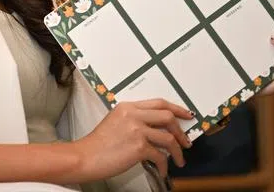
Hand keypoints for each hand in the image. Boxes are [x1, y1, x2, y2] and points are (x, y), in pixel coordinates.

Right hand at [74, 99, 193, 181]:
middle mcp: (133, 115)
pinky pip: (160, 156)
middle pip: (167, 116)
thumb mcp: (115, 121)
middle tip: (186, 141)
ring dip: (178, 151)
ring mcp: (136, 131)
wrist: (86, 156)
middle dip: (181, 131)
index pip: (159, 103)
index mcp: (128, 107)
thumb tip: (158, 129)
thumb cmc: (99, 144)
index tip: (187, 115)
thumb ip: (134, 119)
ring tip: (179, 160)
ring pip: (169, 138)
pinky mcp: (138, 147)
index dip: (177, 108)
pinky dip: (164, 165)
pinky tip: (163, 170)